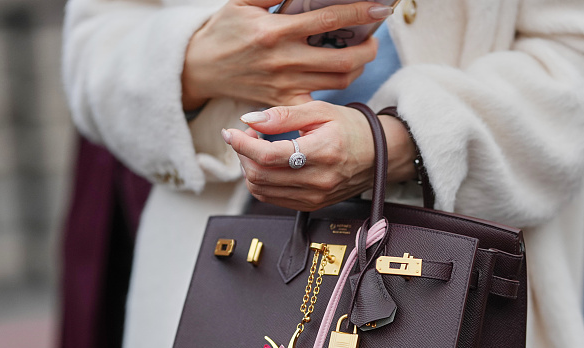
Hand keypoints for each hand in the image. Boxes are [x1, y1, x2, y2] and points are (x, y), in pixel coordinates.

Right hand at [182, 0, 389, 109]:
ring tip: (360, 54)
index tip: (382, 7)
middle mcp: (285, 60)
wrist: (201, 68)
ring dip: (358, 68)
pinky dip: (334, 88)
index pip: (330, 20)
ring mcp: (286, 85)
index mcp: (277, 30)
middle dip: (369, 49)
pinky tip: (338, 75)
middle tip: (374, 39)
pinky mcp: (284, 101)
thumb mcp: (242, 1)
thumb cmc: (224, 30)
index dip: (361, 12)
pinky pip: (320, 100)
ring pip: (338, 81)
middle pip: (344, 59)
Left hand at [221, 101, 415, 211]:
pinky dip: (260, 182)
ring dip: (249, 168)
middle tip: (246, 135)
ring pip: (262, 191)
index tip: (230, 131)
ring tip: (255, 148)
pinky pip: (272, 199)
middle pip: (261, 175)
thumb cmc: (352, 128)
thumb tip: (249, 119)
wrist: (380, 155)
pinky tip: (266, 164)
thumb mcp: (320, 111)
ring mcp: (315, 197)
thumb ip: (284, 115)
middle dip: (243, 154)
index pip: (269, 155)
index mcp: (323, 152)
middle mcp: (319, 180)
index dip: (243, 144)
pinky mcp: (312, 205)